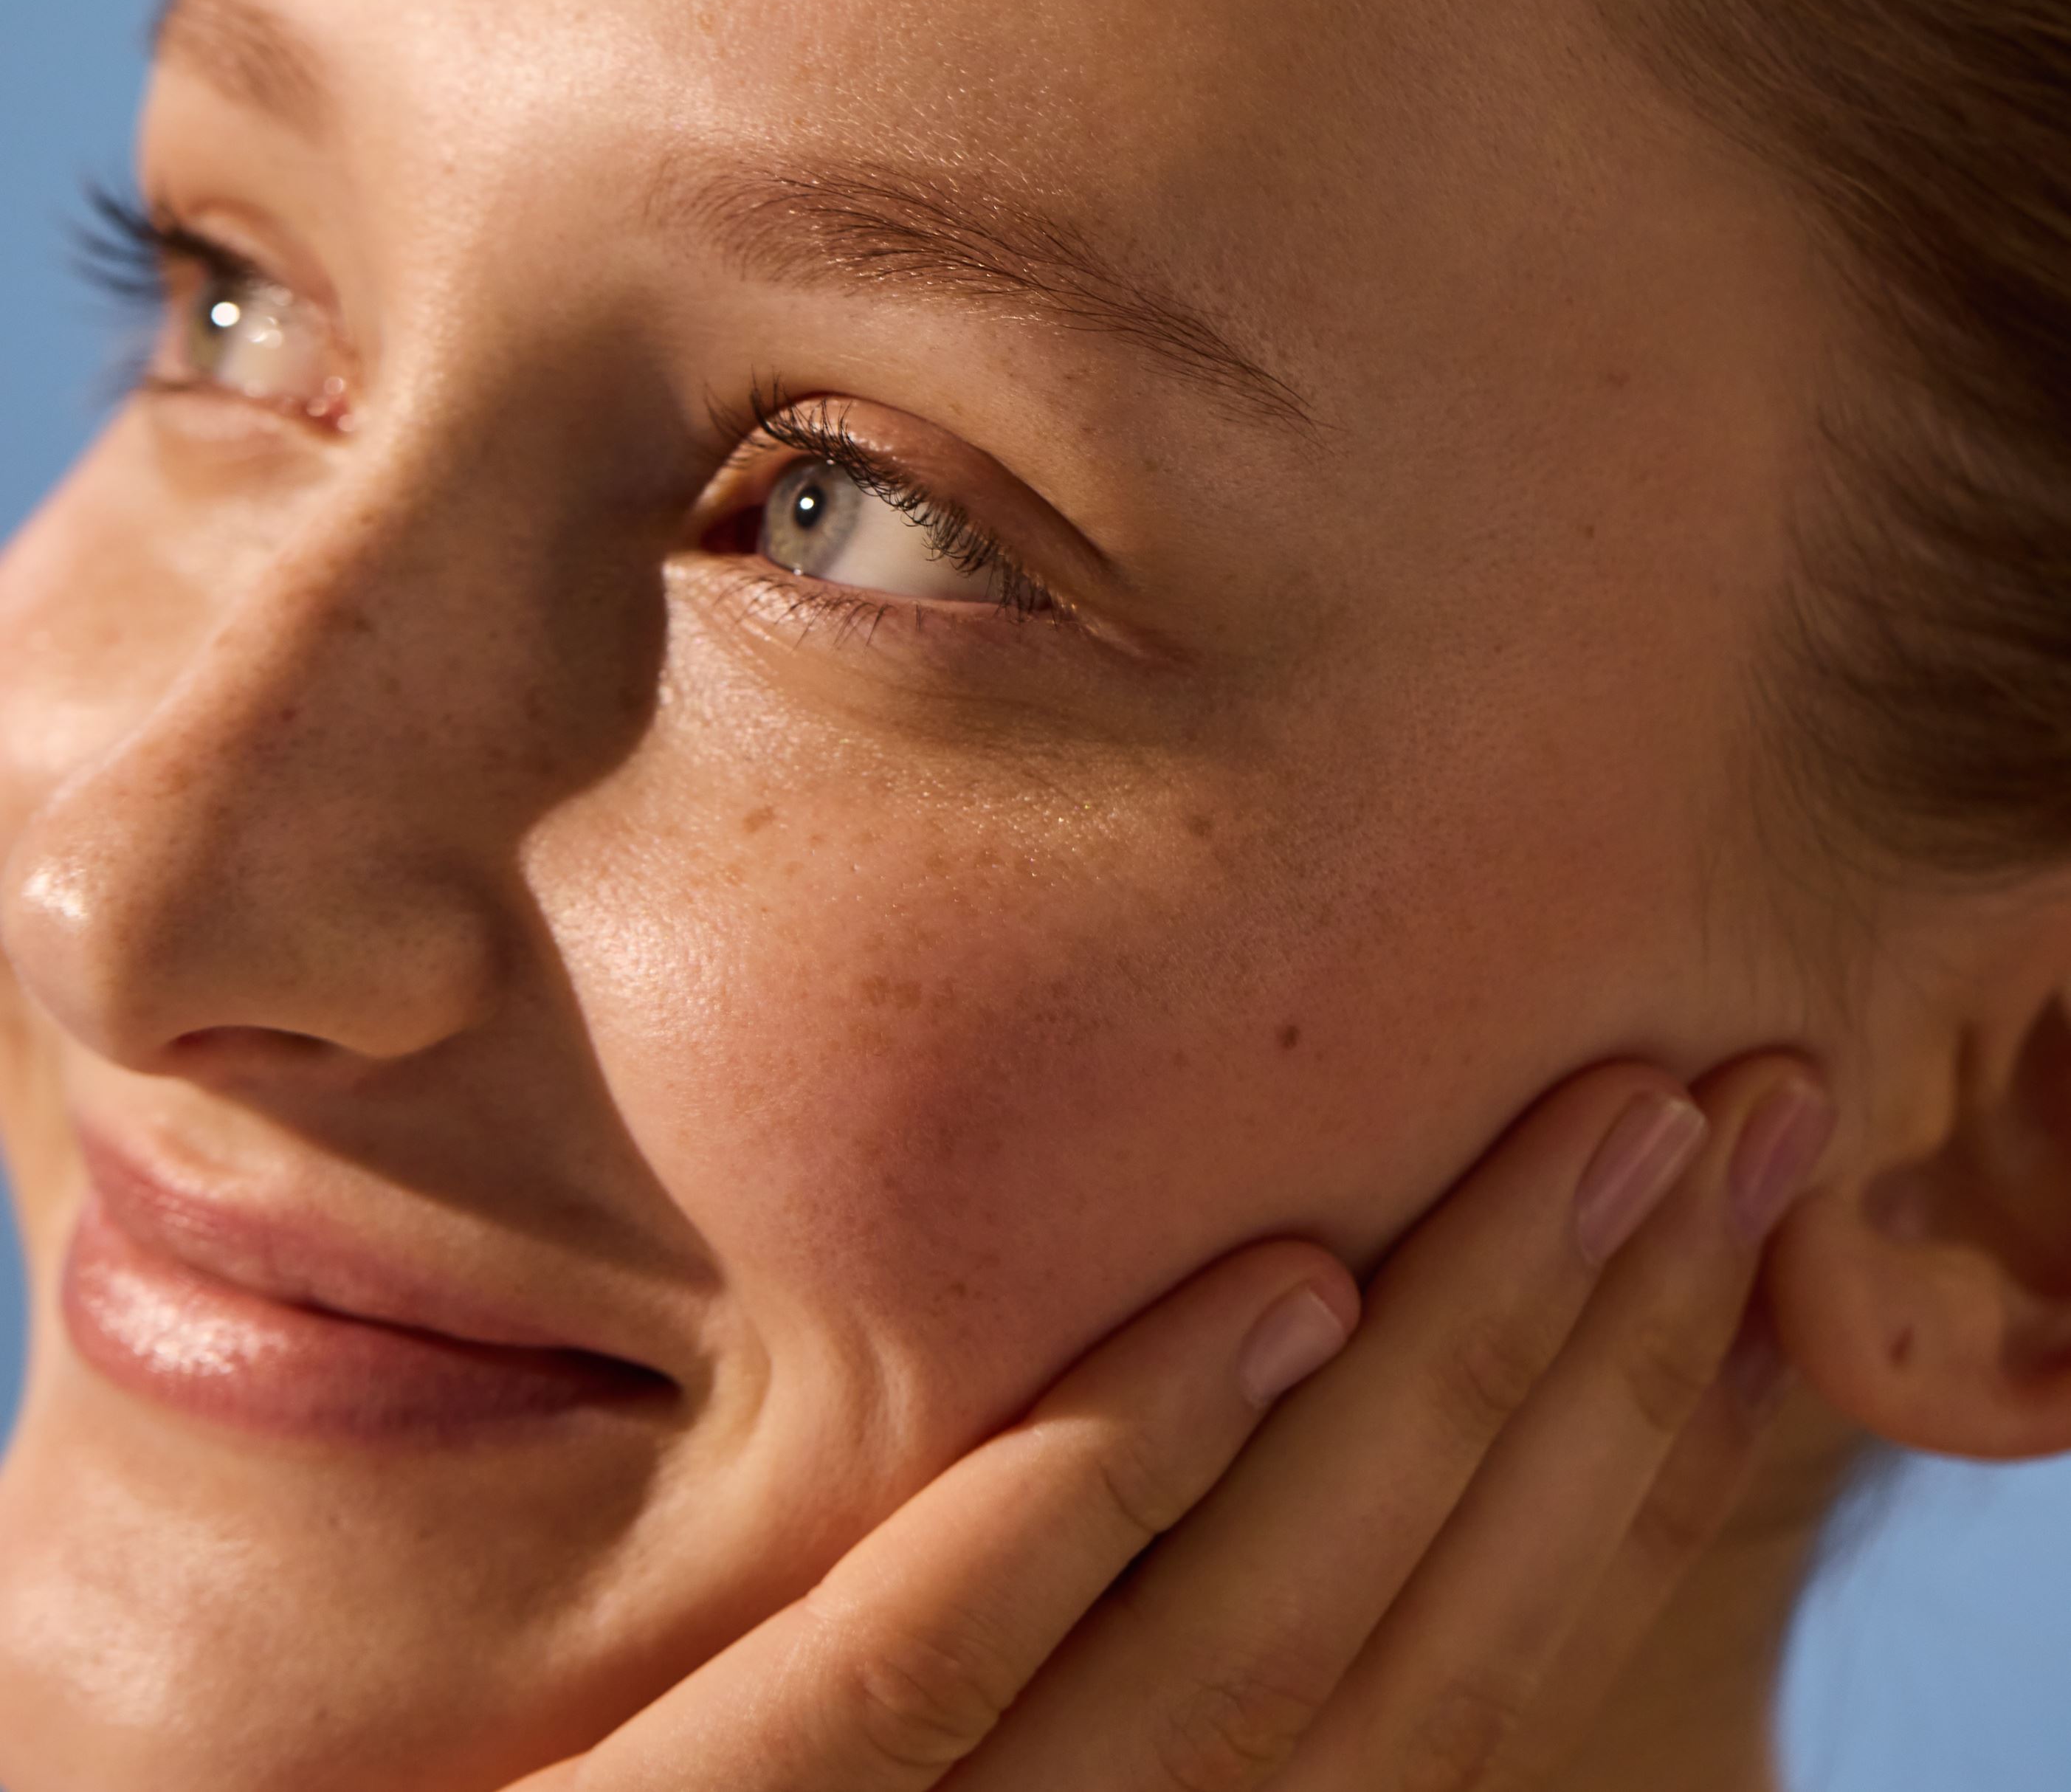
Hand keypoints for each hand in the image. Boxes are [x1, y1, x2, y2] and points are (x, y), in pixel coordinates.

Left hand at [506, 1052, 1829, 1791]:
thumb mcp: (906, 1705)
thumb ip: (1068, 1595)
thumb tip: (1284, 1319)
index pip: (1429, 1666)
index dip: (1601, 1436)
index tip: (1700, 1197)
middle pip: (1381, 1645)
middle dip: (1571, 1365)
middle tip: (1700, 1103)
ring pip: (1211, 1671)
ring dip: (1406, 1394)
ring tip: (1554, 1167)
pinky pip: (888, 1706)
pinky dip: (1077, 1503)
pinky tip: (1248, 1298)